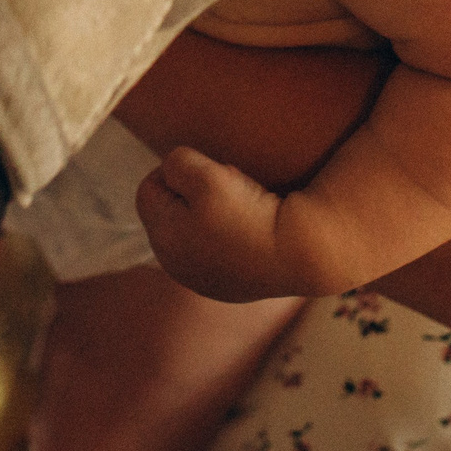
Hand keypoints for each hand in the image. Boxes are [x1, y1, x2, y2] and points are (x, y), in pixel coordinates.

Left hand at [136, 145, 296, 303]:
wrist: (301, 254)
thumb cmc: (249, 214)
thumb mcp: (205, 175)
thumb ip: (177, 163)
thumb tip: (173, 171)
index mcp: (163, 240)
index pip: (148, 190)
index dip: (175, 172)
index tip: (207, 171)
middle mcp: (175, 266)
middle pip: (169, 213)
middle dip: (191, 193)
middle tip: (226, 188)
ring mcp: (203, 280)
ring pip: (193, 231)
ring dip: (210, 212)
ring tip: (242, 206)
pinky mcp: (229, 287)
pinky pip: (216, 250)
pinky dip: (229, 234)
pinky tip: (252, 229)